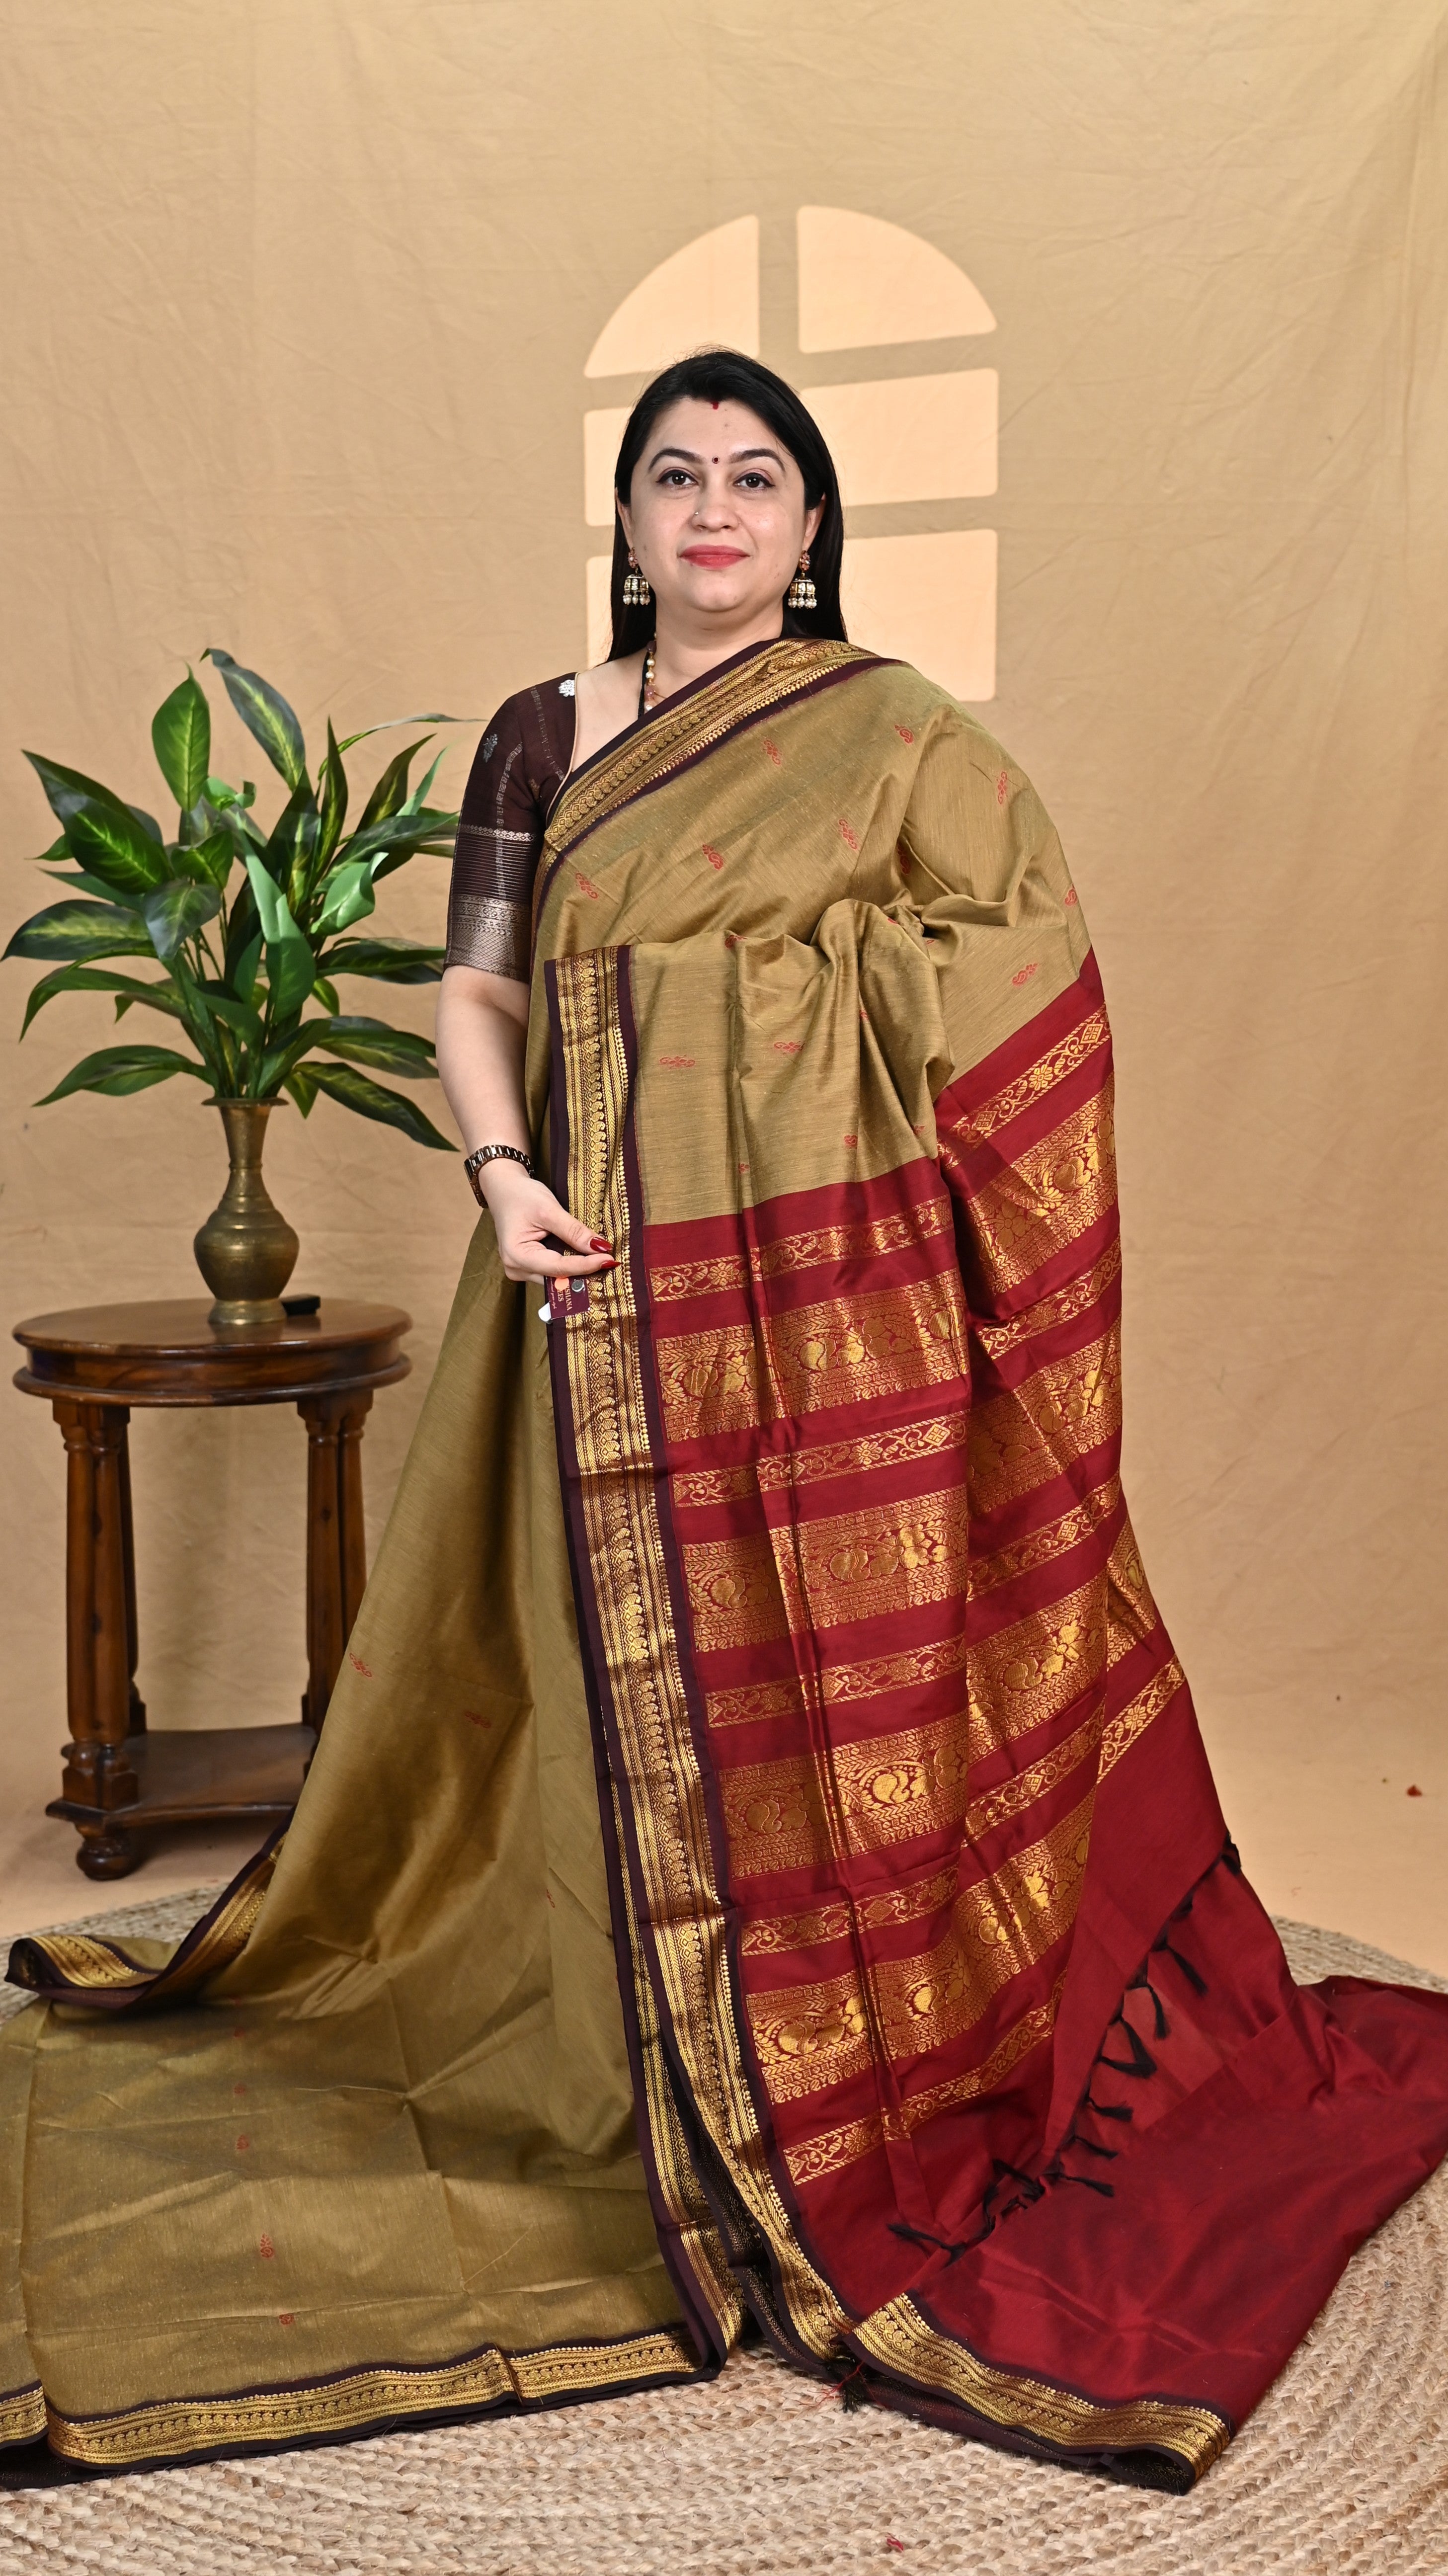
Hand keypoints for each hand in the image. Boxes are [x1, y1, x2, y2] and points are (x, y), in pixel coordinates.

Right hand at [478, 1161, 614, 1286]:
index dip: (585, 1265)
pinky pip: (552, 1272)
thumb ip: (574, 1231)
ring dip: (578, 1271)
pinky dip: (569, 1266)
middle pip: (557, 1278)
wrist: (504, 1189)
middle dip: (584, 1272)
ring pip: (556, 1278)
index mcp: (517, 1256)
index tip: (609, 1259)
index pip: (558, 1267)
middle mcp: (516, 1269)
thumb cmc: (522, 1196)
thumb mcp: (549, 1210)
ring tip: (601, 1262)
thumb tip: (601, 1247)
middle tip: (610, 1264)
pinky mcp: (527, 1267)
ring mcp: (521, 1270)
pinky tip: (586, 1260)